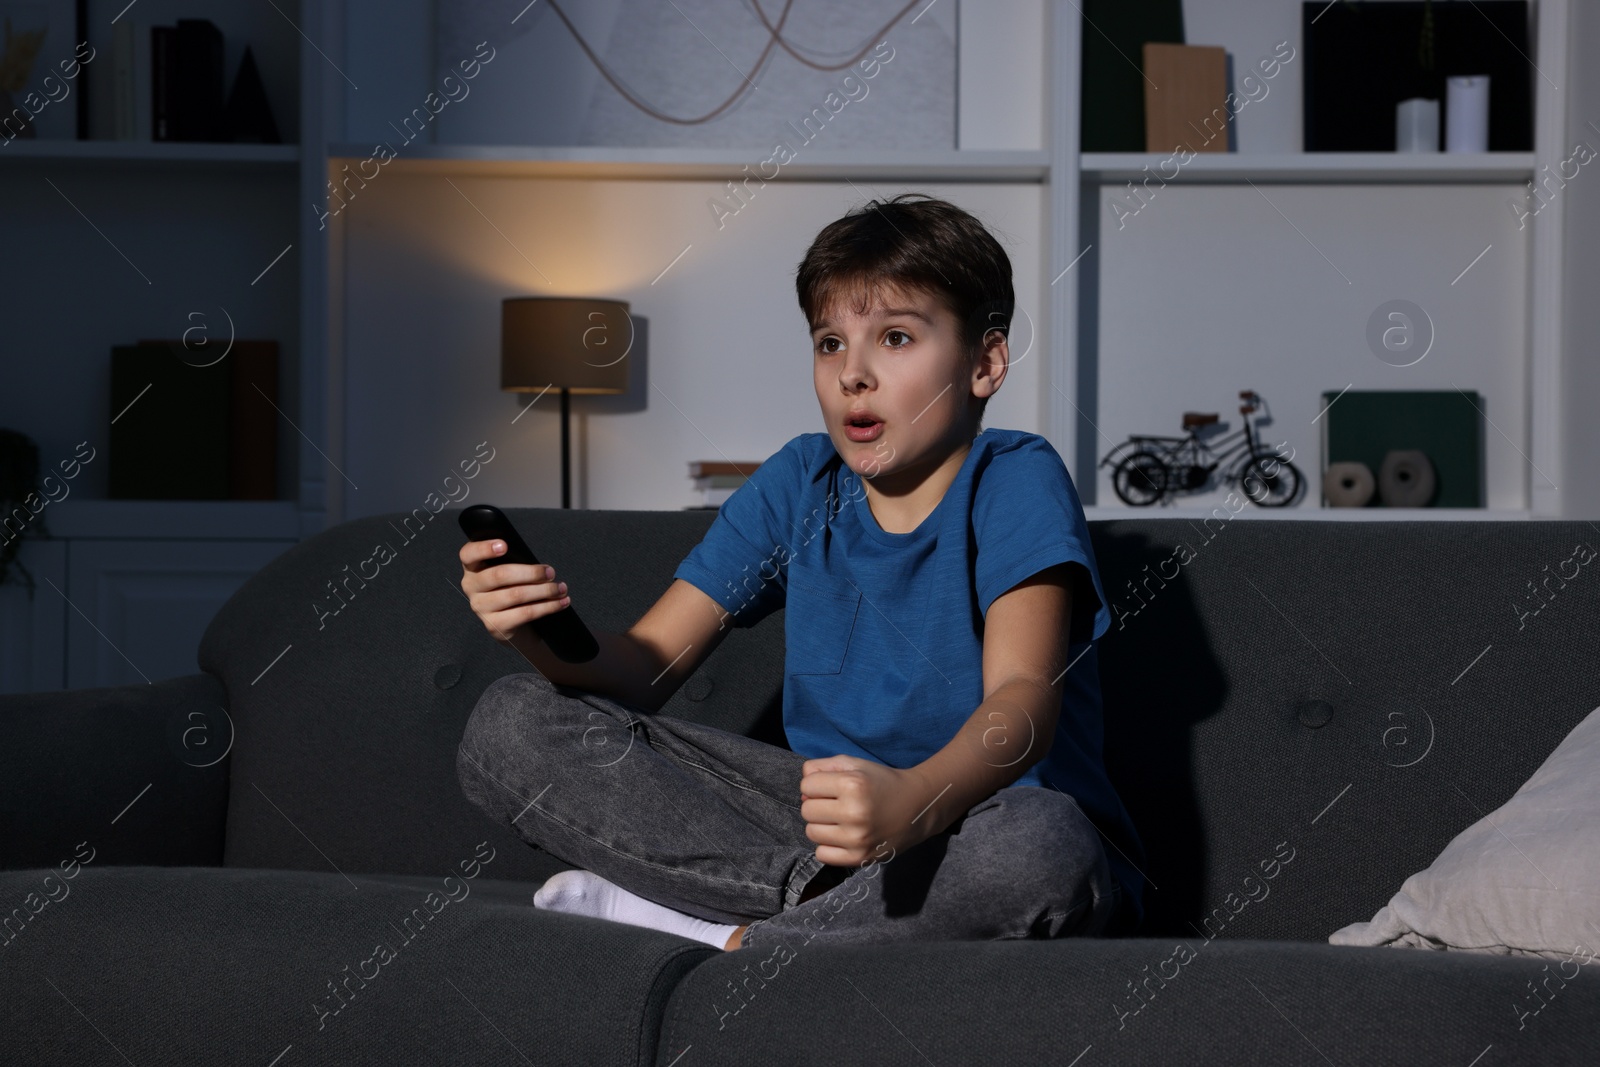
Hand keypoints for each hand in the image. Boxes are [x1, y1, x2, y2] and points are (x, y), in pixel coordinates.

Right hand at [458, 539, 569, 640]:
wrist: (515, 625)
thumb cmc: (514, 588)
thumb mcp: (510, 573)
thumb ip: (514, 563)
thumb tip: (539, 565)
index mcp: (473, 567)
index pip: (468, 554)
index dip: (484, 548)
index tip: (505, 545)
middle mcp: (472, 587)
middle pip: (499, 575)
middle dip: (531, 572)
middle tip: (551, 572)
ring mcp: (481, 607)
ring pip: (516, 595)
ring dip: (544, 591)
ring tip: (561, 588)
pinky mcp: (494, 625)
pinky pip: (525, 613)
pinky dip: (547, 607)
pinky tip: (560, 603)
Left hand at [799, 755, 940, 866]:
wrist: (918, 807)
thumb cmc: (882, 783)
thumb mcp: (854, 764)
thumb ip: (821, 768)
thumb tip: (802, 793)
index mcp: (852, 784)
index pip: (806, 786)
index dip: (817, 785)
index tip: (833, 787)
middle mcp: (853, 812)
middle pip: (806, 810)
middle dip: (818, 804)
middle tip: (838, 804)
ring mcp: (856, 838)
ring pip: (811, 832)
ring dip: (821, 825)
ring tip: (841, 820)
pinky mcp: (859, 858)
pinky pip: (821, 854)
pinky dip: (827, 846)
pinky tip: (842, 837)